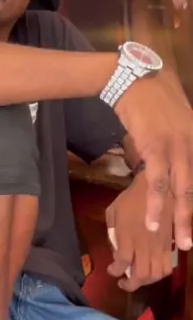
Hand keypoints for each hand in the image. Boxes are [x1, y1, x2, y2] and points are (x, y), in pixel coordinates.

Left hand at [106, 172, 173, 291]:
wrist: (156, 186)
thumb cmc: (130, 198)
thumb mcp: (113, 211)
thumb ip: (113, 232)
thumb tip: (116, 250)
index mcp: (128, 236)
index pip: (123, 263)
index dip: (116, 271)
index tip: (111, 271)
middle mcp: (145, 244)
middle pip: (142, 275)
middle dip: (131, 284)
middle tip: (124, 283)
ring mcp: (160, 245)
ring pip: (157, 274)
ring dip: (146, 281)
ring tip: (138, 278)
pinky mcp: (170, 243)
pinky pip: (168, 266)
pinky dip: (160, 273)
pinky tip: (152, 269)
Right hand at [115, 69, 192, 251]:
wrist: (133, 76)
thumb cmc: (149, 97)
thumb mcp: (175, 117)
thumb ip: (179, 139)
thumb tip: (173, 160)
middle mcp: (192, 142)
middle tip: (192, 243)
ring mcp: (176, 145)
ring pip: (181, 191)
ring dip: (180, 219)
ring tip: (181, 243)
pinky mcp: (156, 148)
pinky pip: (158, 183)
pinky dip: (157, 206)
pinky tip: (154, 223)